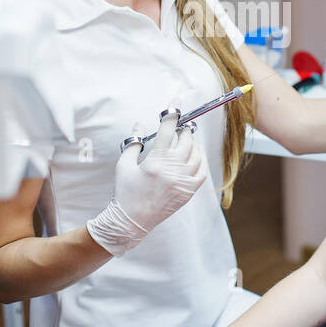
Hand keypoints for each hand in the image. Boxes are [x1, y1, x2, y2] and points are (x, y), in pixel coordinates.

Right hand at [85, 111, 208, 255]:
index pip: (168, 131)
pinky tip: (196, 155)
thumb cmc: (125, 193)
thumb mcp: (123, 165)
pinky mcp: (188, 192)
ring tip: (187, 139)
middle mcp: (172, 170)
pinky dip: (201, 160)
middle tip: (181, 126)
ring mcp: (182, 182)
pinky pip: (202, 172)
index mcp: (155, 162)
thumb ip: (133, 144)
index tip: (175, 104)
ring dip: (193, 143)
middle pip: (186, 140)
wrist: (132, 222)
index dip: (172, 115)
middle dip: (184, 130)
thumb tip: (139, 125)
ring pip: (196, 155)